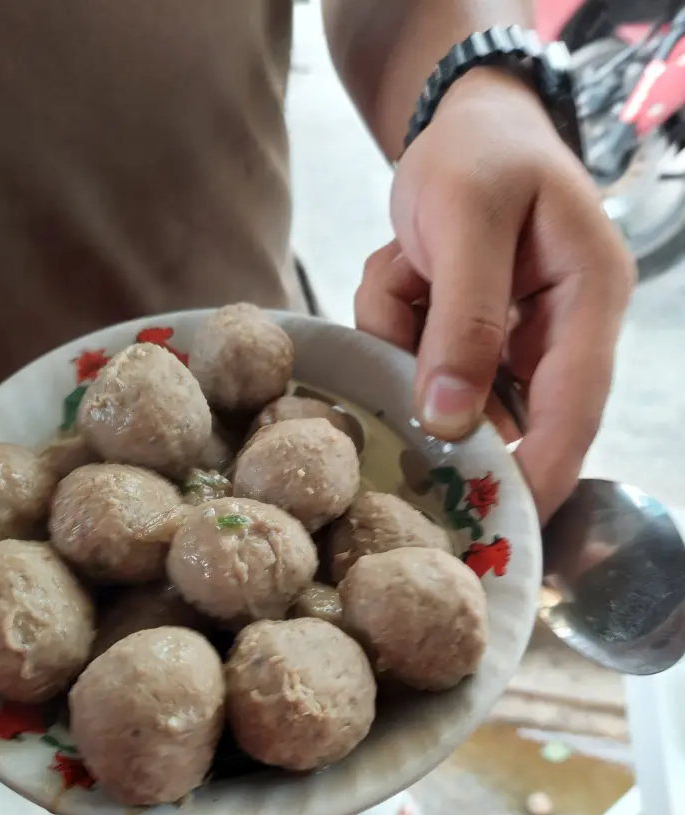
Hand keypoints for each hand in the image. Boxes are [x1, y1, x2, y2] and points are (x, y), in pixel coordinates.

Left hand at [356, 68, 635, 521]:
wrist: (464, 118)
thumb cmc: (479, 152)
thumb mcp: (468, 221)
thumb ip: (463, 322)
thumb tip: (451, 421)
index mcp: (589, 296)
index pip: (576, 407)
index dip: (542, 472)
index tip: (502, 525)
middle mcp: (563, 326)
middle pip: (515, 411)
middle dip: (453, 408)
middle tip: (405, 420)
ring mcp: (518, 333)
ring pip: (454, 385)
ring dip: (409, 338)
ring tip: (406, 267)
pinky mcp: (477, 332)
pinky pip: (424, 359)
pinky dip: (397, 322)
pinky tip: (404, 267)